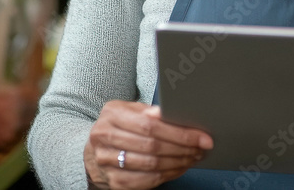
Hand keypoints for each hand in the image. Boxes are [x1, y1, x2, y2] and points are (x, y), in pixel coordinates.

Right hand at [85, 101, 213, 188]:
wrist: (92, 152)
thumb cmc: (118, 127)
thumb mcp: (129, 111)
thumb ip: (148, 111)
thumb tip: (169, 112)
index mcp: (112, 115)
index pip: (150, 125)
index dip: (179, 133)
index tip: (201, 137)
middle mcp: (105, 137)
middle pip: (152, 146)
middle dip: (183, 148)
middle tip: (201, 148)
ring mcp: (107, 162)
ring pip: (151, 165)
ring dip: (178, 163)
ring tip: (193, 157)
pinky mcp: (114, 182)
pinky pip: (147, 181)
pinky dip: (168, 175)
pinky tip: (179, 168)